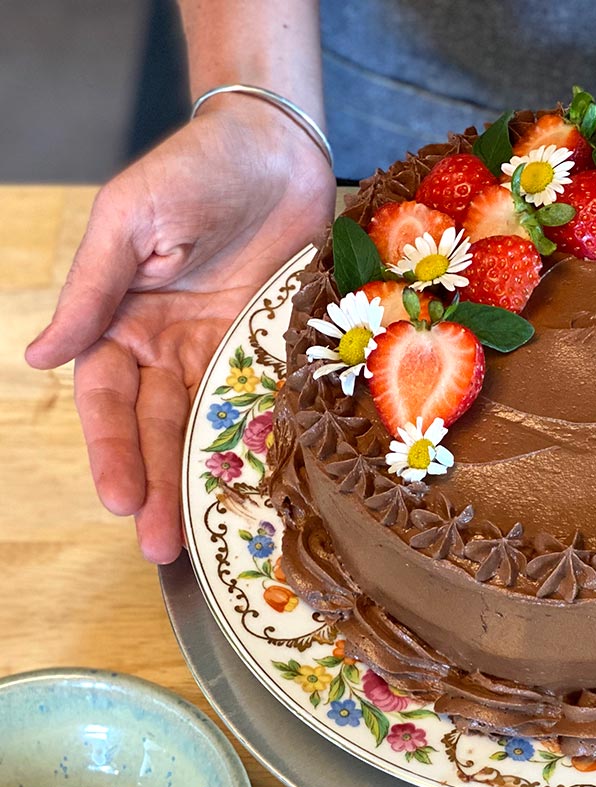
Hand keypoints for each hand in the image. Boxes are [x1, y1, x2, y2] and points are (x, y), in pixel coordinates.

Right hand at [25, 98, 334, 562]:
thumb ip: (91, 291)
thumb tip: (38, 358)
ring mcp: (222, 348)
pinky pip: (262, 400)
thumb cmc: (190, 169)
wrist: (275, 146)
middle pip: (156, 427)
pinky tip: (259, 484)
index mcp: (121, 320)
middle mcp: (168, 344)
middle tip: (161, 547)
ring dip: (201, 481)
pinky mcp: (270, 344)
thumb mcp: (126, 220)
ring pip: (207, 426)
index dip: (110, 450)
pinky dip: (259, 441)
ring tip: (201, 536)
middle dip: (155, 485)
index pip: (106, 400)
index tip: (117, 500)